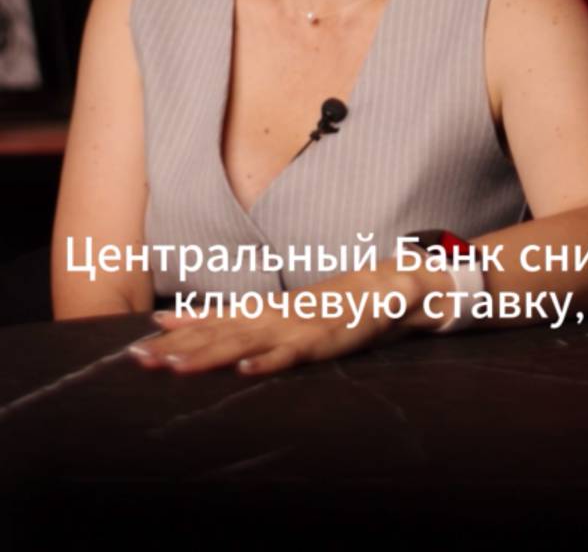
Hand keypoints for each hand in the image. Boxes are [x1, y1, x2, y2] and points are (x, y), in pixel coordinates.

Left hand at [127, 258, 437, 376]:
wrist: (378, 290)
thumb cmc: (320, 308)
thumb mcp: (270, 313)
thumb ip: (225, 318)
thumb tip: (172, 318)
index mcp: (257, 311)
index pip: (208, 322)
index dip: (173, 335)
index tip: (135, 346)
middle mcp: (269, 316)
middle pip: (216, 333)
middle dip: (177, 348)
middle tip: (140, 360)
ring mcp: (293, 327)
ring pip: (244, 342)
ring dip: (209, 355)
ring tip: (177, 369)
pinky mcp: (319, 341)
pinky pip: (290, 354)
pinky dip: (267, 361)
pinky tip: (244, 370)